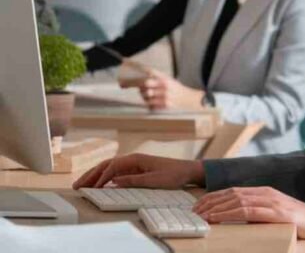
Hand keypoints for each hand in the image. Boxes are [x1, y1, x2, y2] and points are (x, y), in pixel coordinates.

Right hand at [73, 153, 204, 189]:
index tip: (90, 188)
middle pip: (107, 165)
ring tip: (81, 184)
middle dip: (91, 174)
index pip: (112, 167)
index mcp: (136, 159)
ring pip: (109, 168)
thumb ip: (133, 180)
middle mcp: (133, 159)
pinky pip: (115, 172)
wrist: (187, 170)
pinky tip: (97, 184)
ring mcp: (134, 163)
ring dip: (95, 175)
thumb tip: (113, 181)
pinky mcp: (136, 169)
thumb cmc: (173, 174)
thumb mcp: (154, 179)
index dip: (100, 177)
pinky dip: (104, 177)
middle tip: (76, 185)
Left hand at [138, 71, 204, 109]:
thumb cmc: (176, 87)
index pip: (147, 82)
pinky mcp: (165, 106)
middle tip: (142, 91)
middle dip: (142, 91)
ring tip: (147, 97)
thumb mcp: (168, 78)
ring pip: (148, 100)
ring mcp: (165, 98)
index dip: (142, 83)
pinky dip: (150, 105)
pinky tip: (152, 102)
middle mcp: (165, 90)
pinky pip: (152, 106)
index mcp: (165, 81)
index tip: (142, 84)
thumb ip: (157, 75)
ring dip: (145, 99)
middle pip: (146, 91)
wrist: (187, 98)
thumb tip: (146, 71)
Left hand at [192, 187, 304, 239]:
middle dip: (211, 202)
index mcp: (263, 192)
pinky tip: (219, 218)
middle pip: (232, 194)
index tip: (200, 205)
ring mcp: (270, 201)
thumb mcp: (272, 212)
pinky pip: (248, 211)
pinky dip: (230, 214)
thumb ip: (256, 212)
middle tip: (196, 211)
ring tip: (203, 215)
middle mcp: (264, 192)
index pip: (233, 191)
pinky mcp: (275, 212)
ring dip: (217, 208)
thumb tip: (235, 217)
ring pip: (237, 201)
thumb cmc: (295, 219)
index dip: (215, 197)